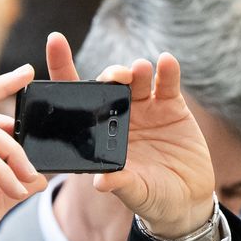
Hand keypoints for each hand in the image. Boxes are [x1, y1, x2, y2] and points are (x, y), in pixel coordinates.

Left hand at [42, 31, 215, 240]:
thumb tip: (102, 182)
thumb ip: (120, 184)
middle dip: (108, 76)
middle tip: (114, 78)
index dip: (63, 68)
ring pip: (135, 80)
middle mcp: (117, 117)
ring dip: (134, 72)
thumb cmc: (150, 198)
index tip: (55, 40)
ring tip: (138, 71)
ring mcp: (145, 109)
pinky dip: (166, 71)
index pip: (75, 98)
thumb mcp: (134, 193)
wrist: (185, 200)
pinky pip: (167, 84)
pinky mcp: (171, 107)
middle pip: (107, 86)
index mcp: (97, 135)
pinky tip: (165, 62)